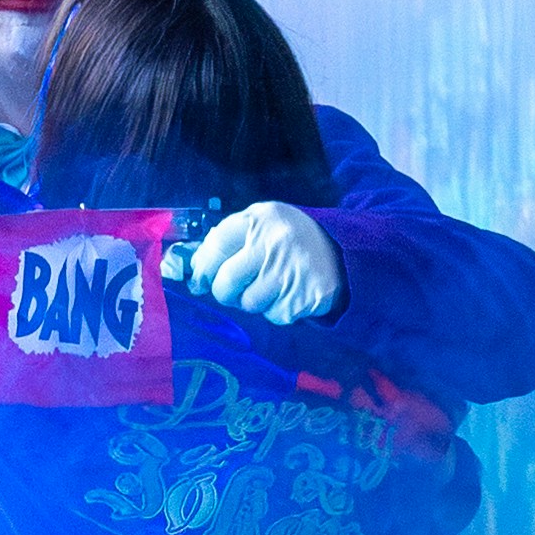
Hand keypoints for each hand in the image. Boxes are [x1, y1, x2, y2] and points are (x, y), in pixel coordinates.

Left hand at [188, 201, 344, 328]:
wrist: (342, 252)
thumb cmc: (290, 240)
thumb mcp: (263, 226)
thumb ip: (229, 240)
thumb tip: (192, 266)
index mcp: (260, 219)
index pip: (217, 244)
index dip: (203, 266)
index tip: (199, 278)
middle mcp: (274, 243)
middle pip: (226, 281)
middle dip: (224, 291)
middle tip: (232, 290)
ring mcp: (290, 271)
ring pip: (249, 303)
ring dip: (253, 301)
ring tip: (269, 286)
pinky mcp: (304, 296)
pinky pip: (274, 315)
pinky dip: (276, 310)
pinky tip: (288, 294)